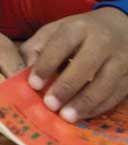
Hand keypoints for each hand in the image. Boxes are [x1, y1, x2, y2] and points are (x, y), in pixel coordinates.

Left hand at [22, 7, 127, 122]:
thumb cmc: (79, 33)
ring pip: (104, 84)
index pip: (60, 45)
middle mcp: (102, 41)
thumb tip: (26, 72)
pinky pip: (117, 95)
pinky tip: (84, 115)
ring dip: (85, 103)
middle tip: (50, 105)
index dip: (46, 65)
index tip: (33, 84)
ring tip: (67, 117)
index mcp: (78, 27)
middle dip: (66, 88)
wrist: (120, 27)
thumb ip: (36, 48)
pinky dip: (99, 107)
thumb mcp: (54, 31)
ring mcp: (121, 59)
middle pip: (85, 66)